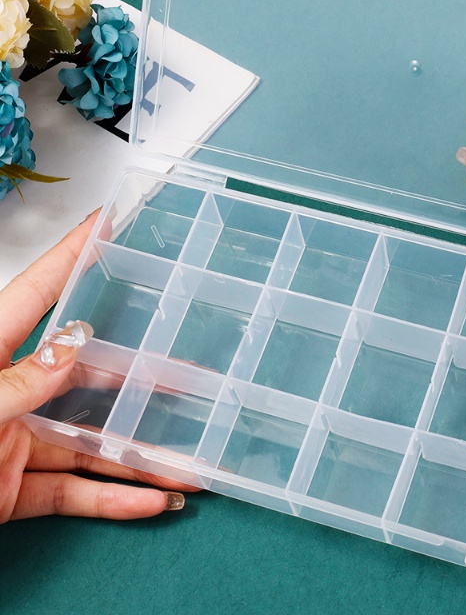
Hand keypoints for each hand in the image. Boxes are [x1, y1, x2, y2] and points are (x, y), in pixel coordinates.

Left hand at [0, 213, 193, 520]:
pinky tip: (151, 501)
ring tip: (188, 461)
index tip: (107, 223)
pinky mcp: (10, 487)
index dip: (74, 255)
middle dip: (142, 380)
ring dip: (139, 458)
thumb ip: (17, 383)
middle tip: (187, 373)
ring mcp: (11, 440)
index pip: (39, 293)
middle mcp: (5, 391)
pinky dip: (112, 501)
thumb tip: (73, 348)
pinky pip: (72, 494)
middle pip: (87, 376)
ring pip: (89, 445)